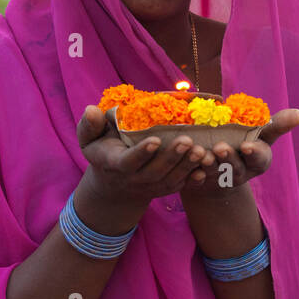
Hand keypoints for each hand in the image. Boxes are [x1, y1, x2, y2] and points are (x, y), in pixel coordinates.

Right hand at [74, 105, 209, 230]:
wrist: (114, 185)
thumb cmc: (103, 151)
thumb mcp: (89, 140)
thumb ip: (89, 126)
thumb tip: (90, 109)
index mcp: (114, 164)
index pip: (128, 162)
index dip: (141, 153)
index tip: (155, 139)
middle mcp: (134, 179)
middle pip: (154, 173)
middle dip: (171, 158)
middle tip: (187, 141)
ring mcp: (151, 187)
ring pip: (171, 181)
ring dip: (187, 166)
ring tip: (202, 150)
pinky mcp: (165, 189)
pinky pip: (181, 186)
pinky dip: (196, 178)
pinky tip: (209, 165)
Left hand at [181, 109, 298, 195]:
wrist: (221, 161)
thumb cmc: (245, 141)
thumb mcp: (262, 133)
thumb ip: (277, 124)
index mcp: (258, 160)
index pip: (260, 158)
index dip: (254, 153)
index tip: (247, 146)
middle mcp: (241, 172)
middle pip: (236, 168)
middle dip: (229, 158)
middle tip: (220, 148)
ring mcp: (222, 180)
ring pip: (216, 174)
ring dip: (209, 165)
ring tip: (203, 154)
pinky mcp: (203, 184)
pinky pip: (198, 183)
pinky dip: (195, 178)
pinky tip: (191, 172)